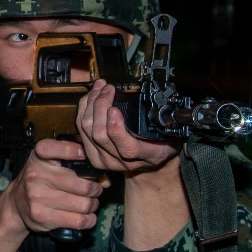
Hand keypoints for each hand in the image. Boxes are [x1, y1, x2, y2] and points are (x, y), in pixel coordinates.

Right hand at [0, 137, 106, 251]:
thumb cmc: (40, 181)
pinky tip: (85, 216)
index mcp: (39, 157)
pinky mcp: (42, 216)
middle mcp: (36, 175)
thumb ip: (76, 162)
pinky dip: (88, 220)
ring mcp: (38, 197)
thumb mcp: (50, 162)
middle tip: (93, 191)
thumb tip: (105, 180)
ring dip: (92, 206)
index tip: (84, 156)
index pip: (61, 149)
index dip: (77, 152)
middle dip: (95, 190)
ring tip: (88, 203)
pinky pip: (78, 221)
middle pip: (85, 186)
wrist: (16, 204)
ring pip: (84, 205)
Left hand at [75, 80, 189, 249]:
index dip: (117, 129)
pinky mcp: (92, 155)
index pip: (127, 148)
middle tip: (107, 89)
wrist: (151, 163)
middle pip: (100, 135)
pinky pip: (81, 130)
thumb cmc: (162, 144)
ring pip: (87, 131)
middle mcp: (122, 162)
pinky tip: (91, 97)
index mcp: (146, 156)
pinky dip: (84, 110)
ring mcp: (104, 160)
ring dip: (90, 104)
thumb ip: (163, 124)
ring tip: (99, 88)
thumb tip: (156, 103)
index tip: (114, 109)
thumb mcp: (170, 134)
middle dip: (100, 106)